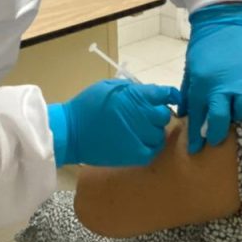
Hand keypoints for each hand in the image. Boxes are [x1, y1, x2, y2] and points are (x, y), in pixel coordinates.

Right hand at [48, 79, 180, 167]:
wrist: (70, 132)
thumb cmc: (87, 106)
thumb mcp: (109, 87)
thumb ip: (132, 89)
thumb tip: (152, 93)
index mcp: (134, 96)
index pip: (165, 94)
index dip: (171, 96)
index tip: (171, 99)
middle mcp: (140, 115)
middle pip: (164, 115)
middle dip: (158, 114)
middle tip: (146, 117)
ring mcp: (139, 136)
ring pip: (160, 134)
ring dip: (154, 131)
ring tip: (140, 131)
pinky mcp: (135, 154)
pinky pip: (154, 150)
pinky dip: (150, 146)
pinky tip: (140, 143)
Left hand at [180, 3, 241, 152]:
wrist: (223, 22)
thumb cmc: (203, 47)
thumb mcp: (190, 70)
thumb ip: (188, 93)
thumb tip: (184, 114)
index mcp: (202, 85)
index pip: (198, 119)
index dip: (196, 138)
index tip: (196, 149)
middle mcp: (224, 87)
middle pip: (222, 121)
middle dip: (216, 134)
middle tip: (214, 139)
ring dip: (238, 114)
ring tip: (234, 111)